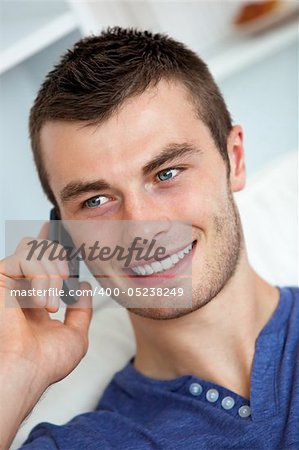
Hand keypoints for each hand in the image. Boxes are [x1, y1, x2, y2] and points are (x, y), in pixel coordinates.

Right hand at [0, 224, 92, 448]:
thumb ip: (81, 309)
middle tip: (65, 280)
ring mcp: (11, 281)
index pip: (44, 259)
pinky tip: (42, 301)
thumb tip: (84, 286)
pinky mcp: (1, 277)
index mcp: (37, 297)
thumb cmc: (44, 362)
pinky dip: (40, 275)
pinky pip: (25, 257)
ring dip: (52, 272)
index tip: (65, 232)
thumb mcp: (74, 335)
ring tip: (52, 302)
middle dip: (59, 257)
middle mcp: (22, 285)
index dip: (54, 242)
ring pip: (34, 247)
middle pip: (40, 245)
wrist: (26, 372)